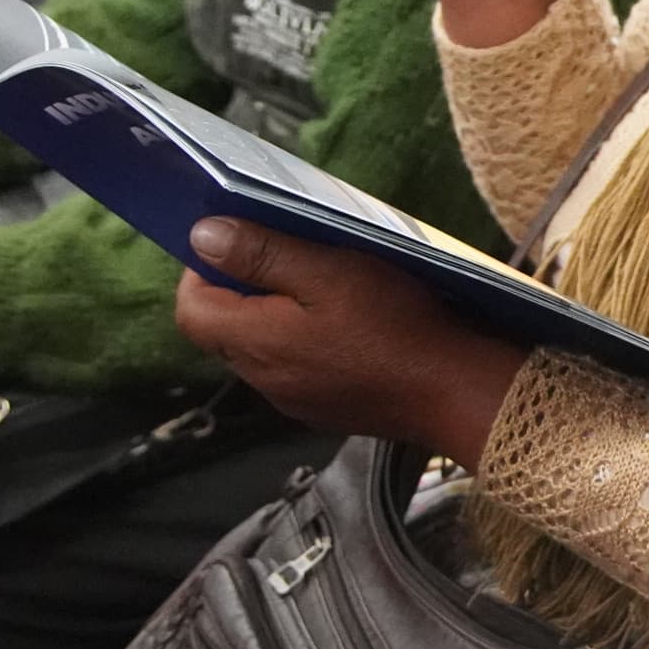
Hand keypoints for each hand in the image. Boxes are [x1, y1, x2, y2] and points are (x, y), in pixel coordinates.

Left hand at [173, 217, 530, 460]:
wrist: (457, 391)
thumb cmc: (394, 324)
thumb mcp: (329, 271)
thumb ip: (261, 254)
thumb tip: (201, 237)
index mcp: (255, 343)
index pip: (191, 310)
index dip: (201, 272)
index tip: (237, 242)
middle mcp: (264, 381)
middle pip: (223, 332)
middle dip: (240, 292)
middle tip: (286, 256)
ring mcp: (295, 401)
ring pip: (260, 353)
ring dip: (274, 318)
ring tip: (321, 289)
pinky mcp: (326, 411)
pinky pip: (295, 371)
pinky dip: (303, 345)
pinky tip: (346, 329)